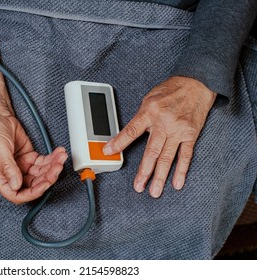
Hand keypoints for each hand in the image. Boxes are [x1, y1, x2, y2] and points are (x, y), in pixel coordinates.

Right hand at [0, 110, 67, 203]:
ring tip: (60, 157)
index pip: (16, 194)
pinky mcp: (28, 157)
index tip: (45, 184)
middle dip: (46, 177)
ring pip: (40, 174)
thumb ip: (8, 168)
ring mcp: (20, 166)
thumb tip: (16, 186)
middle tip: (57, 168)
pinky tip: (58, 154)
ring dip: (52, 167)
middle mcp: (9, 174)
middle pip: (32, 184)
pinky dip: (52, 159)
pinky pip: (43, 162)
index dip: (32, 192)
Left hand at [103, 76, 216, 197]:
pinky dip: (181, 170)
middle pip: (151, 151)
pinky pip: (185, 155)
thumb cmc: (170, 90)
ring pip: (167, 157)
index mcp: (149, 112)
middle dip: (144, 171)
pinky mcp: (190, 135)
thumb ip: (140, 117)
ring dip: (160, 176)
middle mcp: (163, 123)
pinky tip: (177, 183)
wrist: (196, 83)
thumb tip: (128, 133)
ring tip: (154, 191)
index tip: (108, 152)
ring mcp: (178, 131)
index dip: (118, 143)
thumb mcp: (149, 98)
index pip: (131, 131)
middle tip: (138, 186)